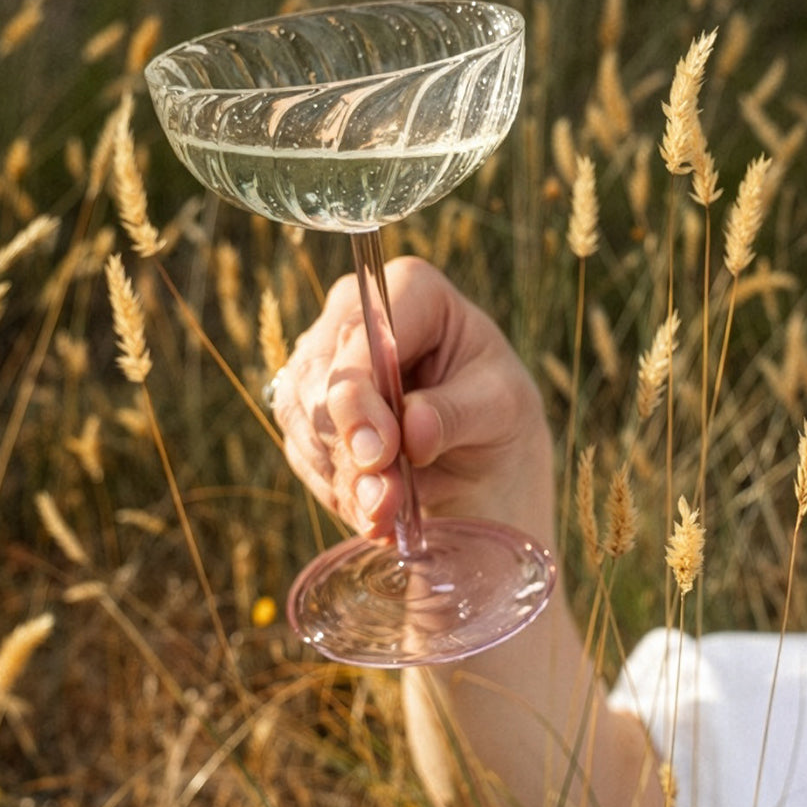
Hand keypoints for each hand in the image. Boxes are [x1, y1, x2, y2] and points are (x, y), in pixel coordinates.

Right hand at [271, 257, 552, 539]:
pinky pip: (304, 453)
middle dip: (349, 446)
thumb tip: (414, 429)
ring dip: (344, 478)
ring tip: (387, 516)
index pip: (362, 333)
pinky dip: (339, 491)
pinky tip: (376, 514)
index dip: (360, 393)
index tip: (381, 452)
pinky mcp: (307, 414)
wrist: (482, 461)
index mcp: (411, 290)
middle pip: (318, 376)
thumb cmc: (499, 414)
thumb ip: (457, 414)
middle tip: (384, 501)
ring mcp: (322, 364)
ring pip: (303, 419)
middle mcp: (354, 316)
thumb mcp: (503, 408)